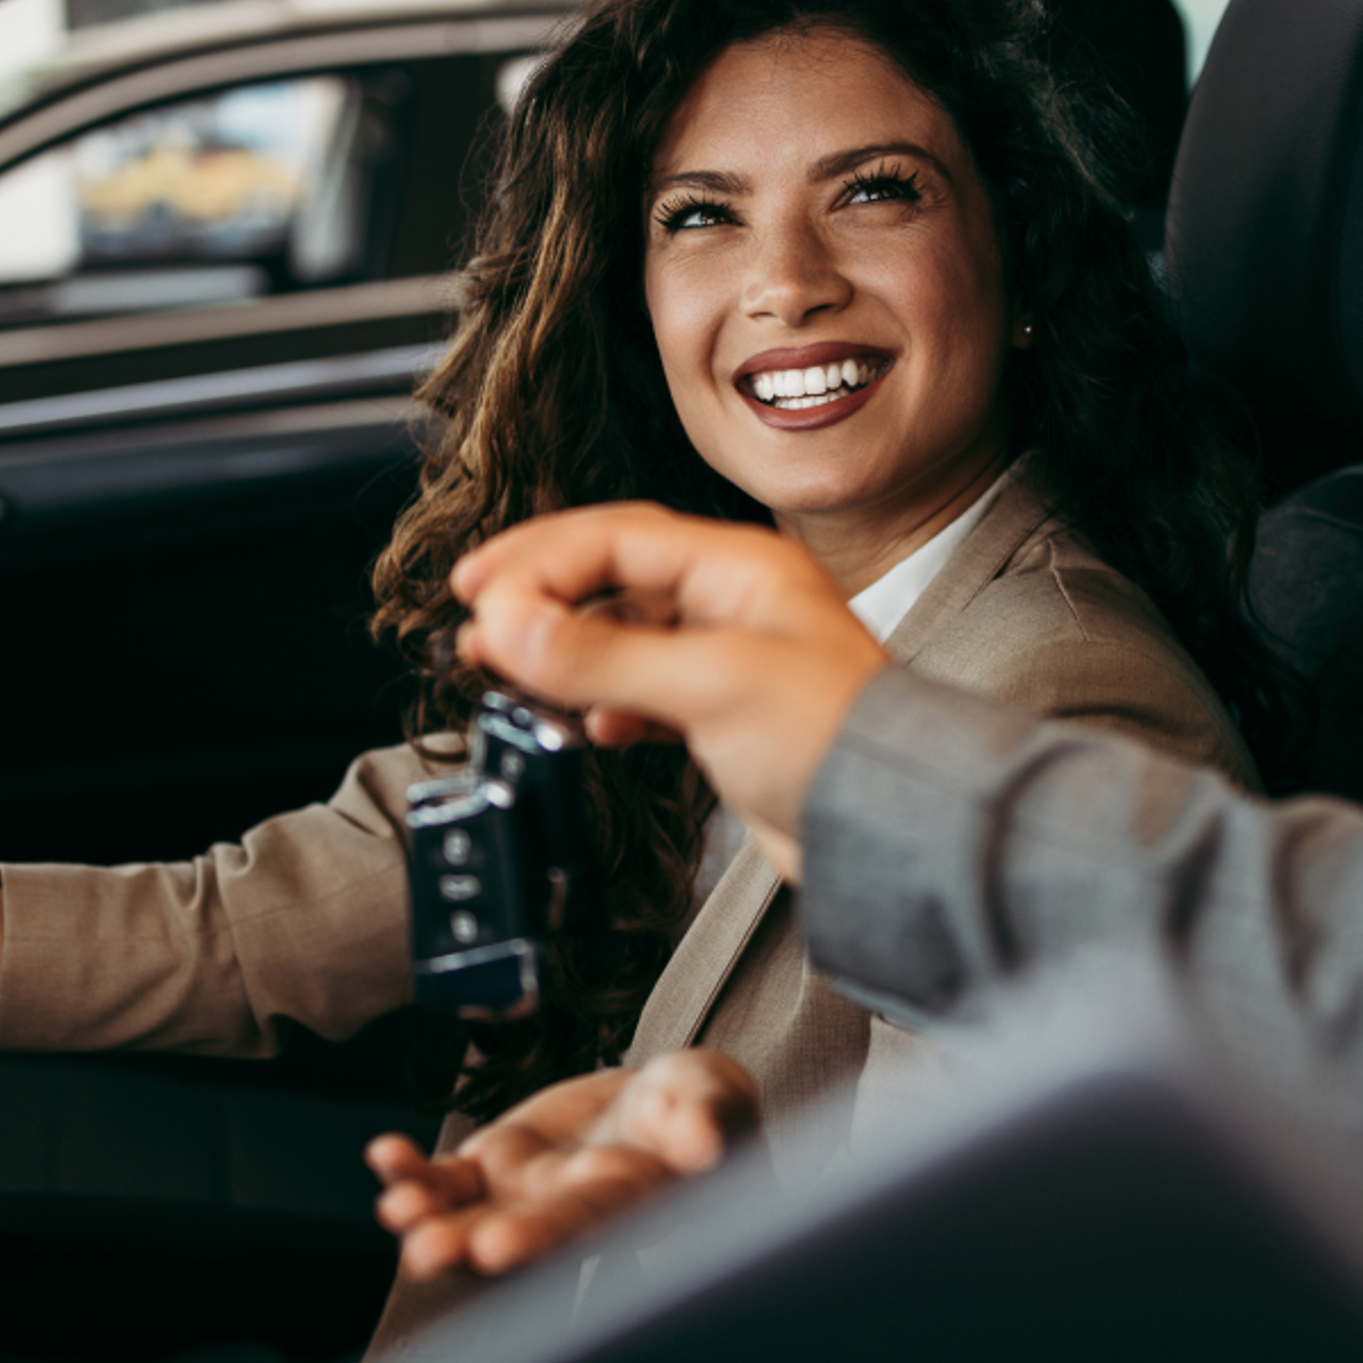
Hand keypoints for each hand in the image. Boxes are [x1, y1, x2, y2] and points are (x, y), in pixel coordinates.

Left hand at [367, 1051, 759, 1279]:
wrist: (666, 1104)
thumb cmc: (702, 1108)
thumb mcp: (717, 1100)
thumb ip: (712, 1119)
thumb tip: (705, 1143)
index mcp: (627, 1201)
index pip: (583, 1224)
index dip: (541, 1236)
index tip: (500, 1245)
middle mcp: (568, 1212)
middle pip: (514, 1235)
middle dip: (467, 1246)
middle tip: (427, 1250)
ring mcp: (526, 1194)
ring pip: (470, 1217)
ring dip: (429, 1219)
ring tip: (397, 1209)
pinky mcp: (497, 1166)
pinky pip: (448, 1179)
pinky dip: (414, 1172)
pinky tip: (385, 1157)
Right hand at [451, 504, 889, 875]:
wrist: (885, 825)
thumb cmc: (836, 740)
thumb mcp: (709, 685)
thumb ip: (603, 656)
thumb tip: (511, 627)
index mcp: (740, 567)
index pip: (616, 537)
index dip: (539, 558)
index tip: (480, 592)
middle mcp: (736, 601)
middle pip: (615, 575)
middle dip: (542, 594)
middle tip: (477, 617)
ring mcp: (732, 655)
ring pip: (626, 633)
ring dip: (566, 649)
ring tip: (510, 669)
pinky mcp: (729, 712)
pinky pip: (647, 687)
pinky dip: (608, 700)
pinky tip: (591, 722)